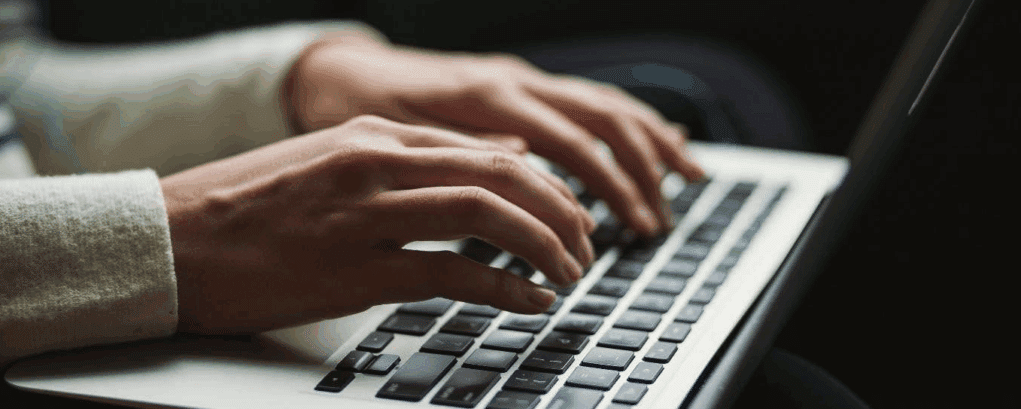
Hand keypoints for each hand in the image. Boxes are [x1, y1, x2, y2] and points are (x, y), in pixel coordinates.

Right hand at [162, 115, 594, 333]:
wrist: (170, 240)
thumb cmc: (248, 207)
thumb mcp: (332, 162)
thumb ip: (408, 161)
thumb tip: (492, 162)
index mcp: (373, 135)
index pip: (486, 147)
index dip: (543, 184)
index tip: (567, 211)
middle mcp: (376, 163)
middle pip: (500, 174)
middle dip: (559, 211)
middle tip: (584, 243)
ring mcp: (366, 214)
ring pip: (486, 215)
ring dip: (542, 244)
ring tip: (567, 272)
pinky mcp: (353, 270)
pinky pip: (451, 272)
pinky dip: (503, 286)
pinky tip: (527, 300)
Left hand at [285, 37, 705, 235]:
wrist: (339, 71)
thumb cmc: (359, 109)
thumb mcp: (397, 137)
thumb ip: (463, 151)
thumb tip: (526, 166)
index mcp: (487, 94)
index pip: (569, 140)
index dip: (607, 186)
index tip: (631, 228)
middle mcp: (513, 79)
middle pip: (601, 117)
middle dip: (640, 169)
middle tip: (661, 220)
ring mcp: (520, 79)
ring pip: (602, 102)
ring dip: (649, 141)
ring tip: (687, 177)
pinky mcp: (519, 86)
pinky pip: (585, 99)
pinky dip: (627, 121)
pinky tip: (656, 137)